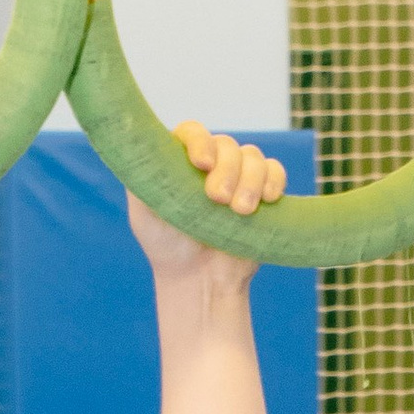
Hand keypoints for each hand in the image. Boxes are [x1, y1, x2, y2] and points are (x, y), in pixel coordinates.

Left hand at [126, 123, 285, 277]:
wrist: (198, 280)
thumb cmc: (166, 246)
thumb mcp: (143, 213)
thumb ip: (140, 180)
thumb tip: (138, 148)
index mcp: (182, 160)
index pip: (193, 132)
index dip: (200, 141)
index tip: (202, 163)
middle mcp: (212, 163)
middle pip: (227, 145)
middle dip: (227, 169)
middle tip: (218, 199)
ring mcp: (238, 176)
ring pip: (253, 157)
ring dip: (251, 180)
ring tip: (241, 211)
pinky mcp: (262, 193)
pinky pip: (275, 172)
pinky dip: (274, 181)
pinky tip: (267, 199)